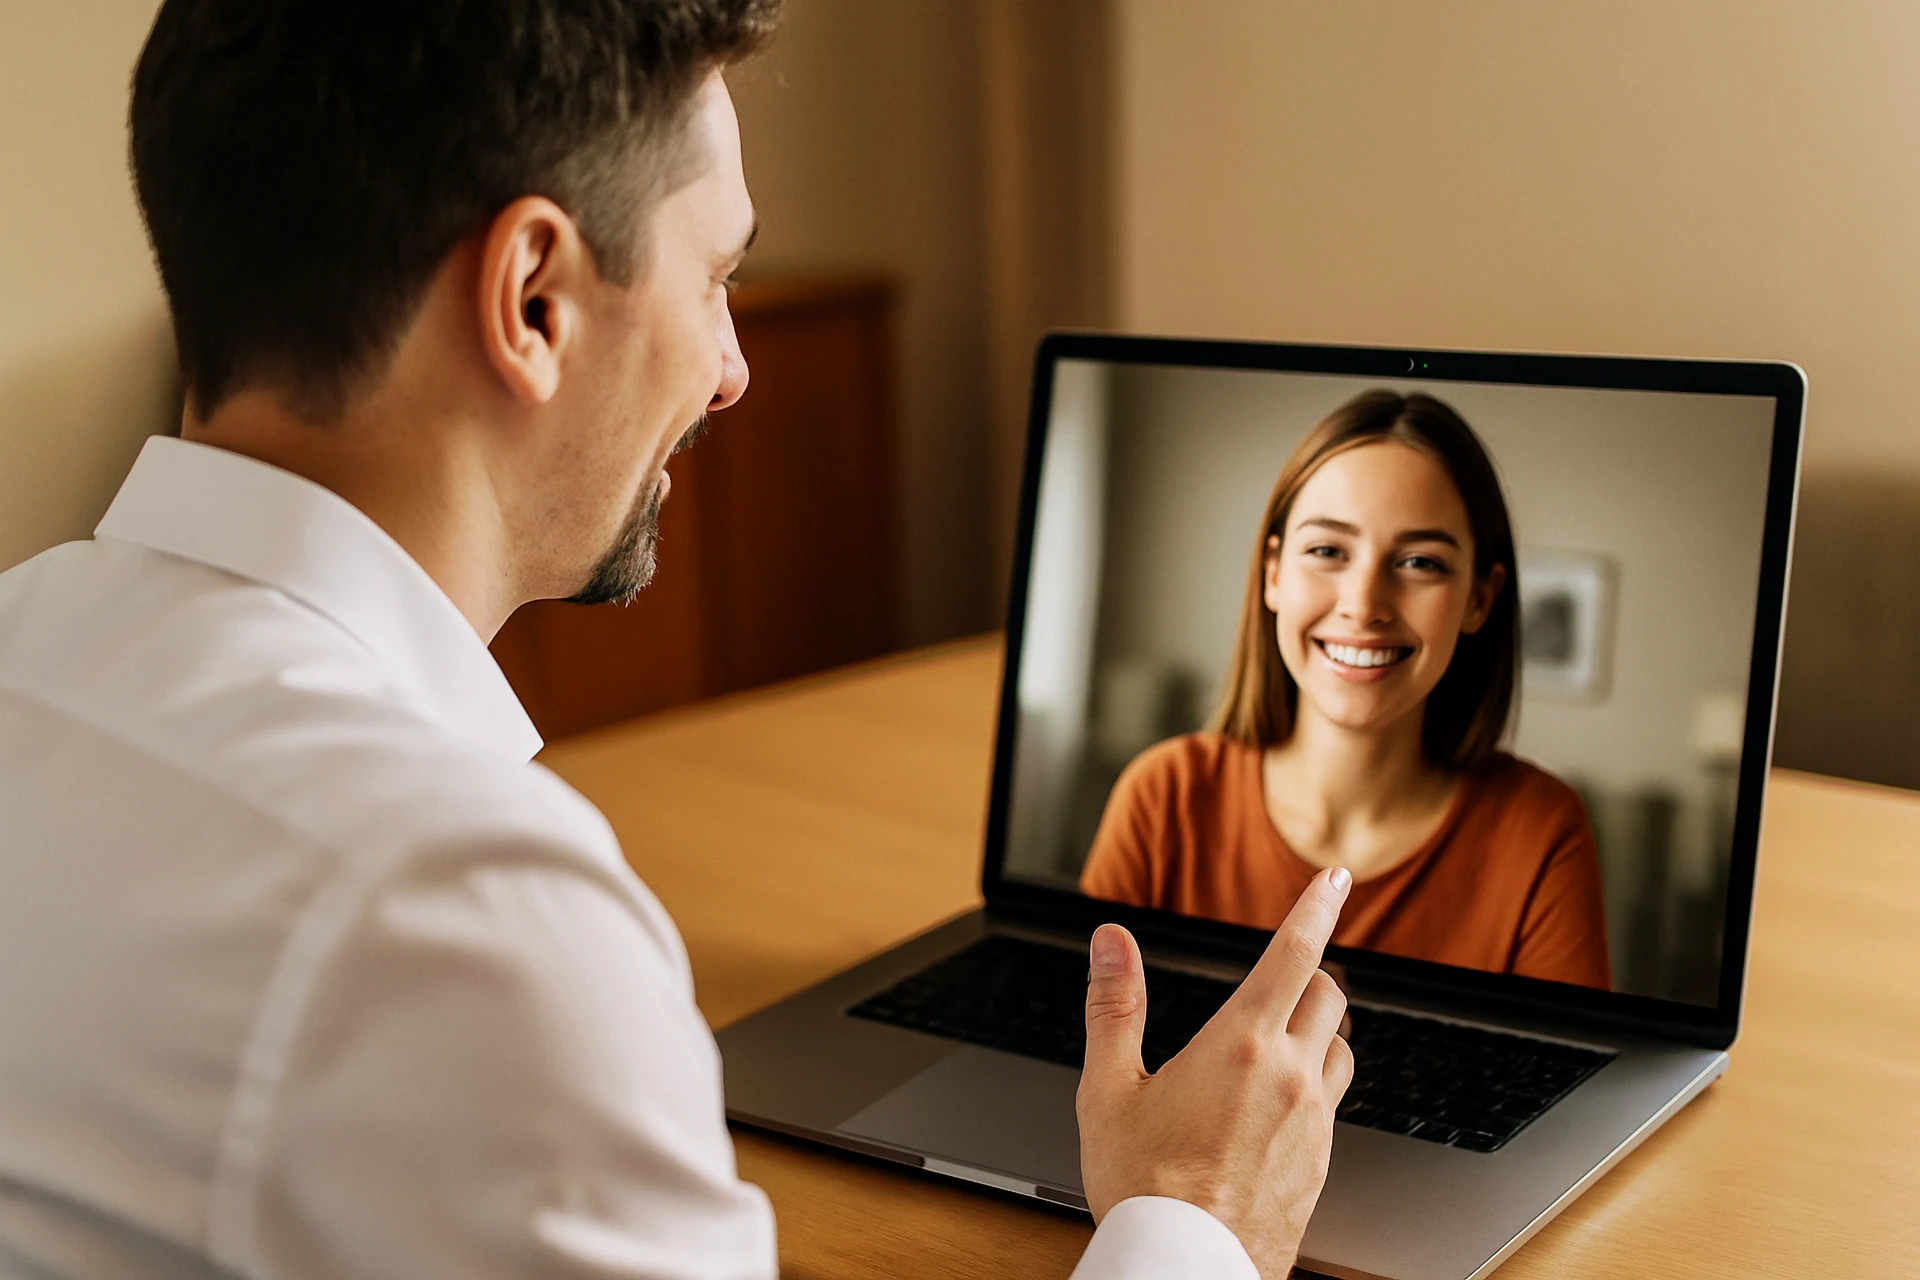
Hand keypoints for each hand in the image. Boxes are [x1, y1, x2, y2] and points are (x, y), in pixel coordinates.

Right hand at [1077, 867, 1353, 1278]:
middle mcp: (1290, 1076)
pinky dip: (1316, 1082)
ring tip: (1284, 1034)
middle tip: (1285, 971)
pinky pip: (1334, 1102)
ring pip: (1341, 1047)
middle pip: (1327, 995)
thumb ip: (1114, 1006)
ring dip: (1320, 1028)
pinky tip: (1280, 1103)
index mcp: (1240, 1045)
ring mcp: (1313, 1121)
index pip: (1295, 954)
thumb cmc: (1142, 1184)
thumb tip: (1111, 942)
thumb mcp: (1109, 1090)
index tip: (1336, 877)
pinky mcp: (1321, 1162)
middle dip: (1309, 971)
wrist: (1187, 1268)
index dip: (1318, 907)